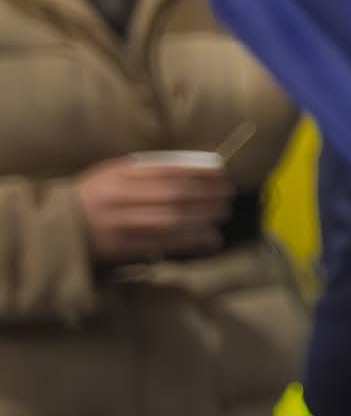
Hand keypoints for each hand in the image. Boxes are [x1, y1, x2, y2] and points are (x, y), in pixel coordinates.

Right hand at [74, 153, 226, 263]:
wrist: (57, 227)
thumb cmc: (93, 197)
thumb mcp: (112, 174)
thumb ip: (147, 170)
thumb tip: (194, 168)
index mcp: (118, 175)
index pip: (167, 171)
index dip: (199, 172)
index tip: (221, 173)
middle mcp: (120, 197)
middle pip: (173, 195)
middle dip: (207, 195)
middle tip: (228, 195)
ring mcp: (121, 223)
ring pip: (171, 220)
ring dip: (203, 218)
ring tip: (222, 214)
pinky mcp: (122, 247)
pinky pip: (163, 244)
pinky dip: (190, 241)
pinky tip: (209, 238)